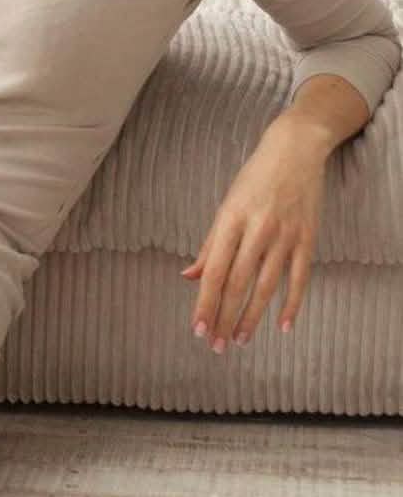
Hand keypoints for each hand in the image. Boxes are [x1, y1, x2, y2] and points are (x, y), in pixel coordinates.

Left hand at [181, 135, 324, 349]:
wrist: (294, 151)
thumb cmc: (253, 180)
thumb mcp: (225, 206)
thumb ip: (209, 245)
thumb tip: (189, 276)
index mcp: (230, 220)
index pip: (214, 271)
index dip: (205, 303)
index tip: (198, 329)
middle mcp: (256, 230)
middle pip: (237, 283)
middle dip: (225, 317)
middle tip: (216, 345)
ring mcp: (284, 236)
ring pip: (266, 286)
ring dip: (252, 317)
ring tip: (241, 340)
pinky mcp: (307, 239)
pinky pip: (299, 279)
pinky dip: (292, 304)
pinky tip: (283, 326)